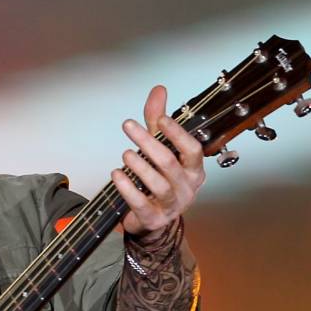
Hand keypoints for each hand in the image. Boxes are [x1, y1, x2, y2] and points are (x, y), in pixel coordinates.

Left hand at [111, 85, 206, 241]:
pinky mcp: (154, 219)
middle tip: (128, 126)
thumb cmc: (157, 180)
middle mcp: (187, 188)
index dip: (177, 133)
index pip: (192, 149)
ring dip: (139, 166)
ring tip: (125, 153)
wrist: (152, 220)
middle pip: (169, 163)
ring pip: (158, 184)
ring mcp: (172, 205)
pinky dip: (127, 188)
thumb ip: (157, 121)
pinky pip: (141, 203)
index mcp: (194, 170)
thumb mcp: (158, 148)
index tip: (160, 119)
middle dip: (148, 142)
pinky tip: (116, 175)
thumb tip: (158, 90)